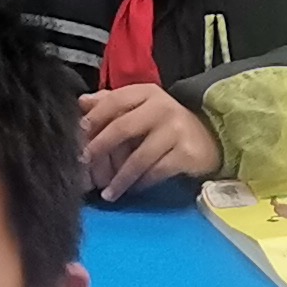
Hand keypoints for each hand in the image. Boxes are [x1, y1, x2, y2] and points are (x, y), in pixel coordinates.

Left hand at [81, 83, 222, 200]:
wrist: (210, 138)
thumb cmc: (165, 124)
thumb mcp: (141, 108)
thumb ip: (111, 104)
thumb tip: (80, 102)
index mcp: (147, 93)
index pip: (114, 101)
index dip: (93, 118)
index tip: (75, 135)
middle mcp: (162, 107)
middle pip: (123, 127)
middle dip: (99, 147)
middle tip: (82, 163)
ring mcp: (176, 130)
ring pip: (139, 157)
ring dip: (120, 178)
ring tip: (106, 194)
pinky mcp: (186, 153)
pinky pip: (156, 172)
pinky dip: (141, 183)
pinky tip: (131, 191)